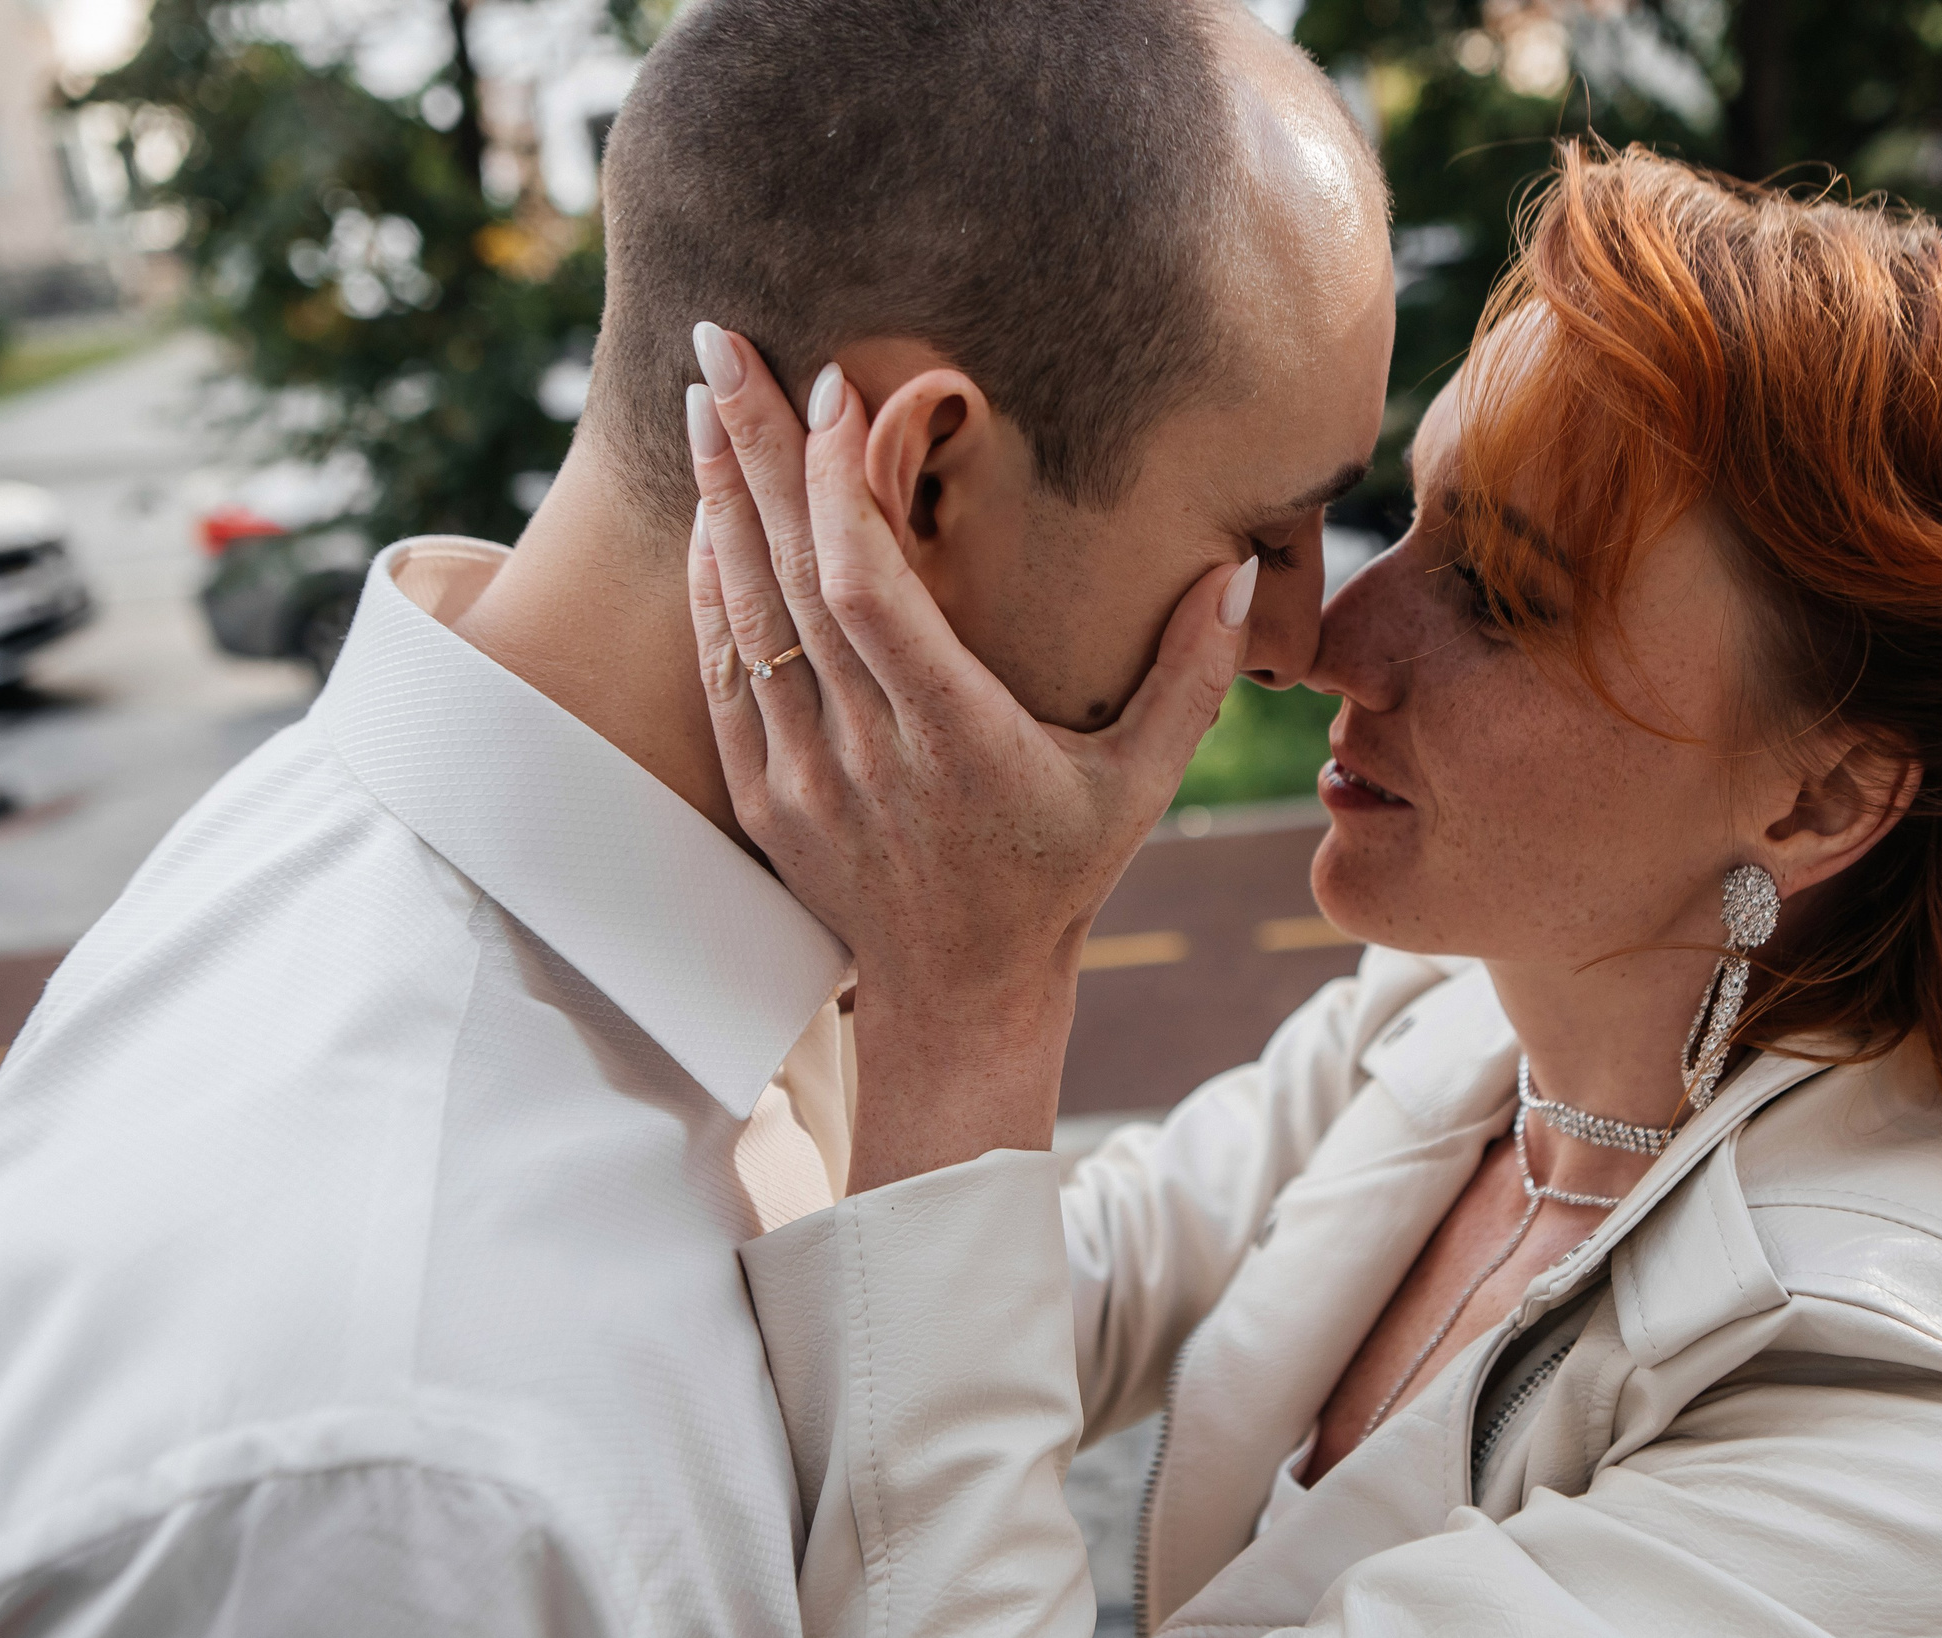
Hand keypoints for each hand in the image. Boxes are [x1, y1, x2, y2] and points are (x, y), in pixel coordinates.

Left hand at [683, 326, 1256, 1192]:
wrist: (960, 991)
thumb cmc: (1058, 875)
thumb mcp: (1140, 785)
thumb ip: (1189, 676)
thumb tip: (1235, 571)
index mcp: (953, 737)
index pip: (869, 589)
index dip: (838, 484)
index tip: (834, 390)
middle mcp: (863, 751)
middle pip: (789, 576)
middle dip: (753, 451)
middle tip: (723, 341)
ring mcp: (801, 775)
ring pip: (741, 616)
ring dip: (719, 503)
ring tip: (706, 399)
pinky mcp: (763, 796)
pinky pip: (718, 674)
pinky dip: (709, 591)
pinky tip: (707, 520)